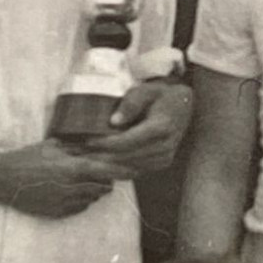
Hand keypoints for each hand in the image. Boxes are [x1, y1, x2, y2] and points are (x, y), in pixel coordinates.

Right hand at [0, 141, 117, 218]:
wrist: (3, 180)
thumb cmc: (26, 158)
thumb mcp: (52, 146)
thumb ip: (74, 147)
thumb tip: (94, 145)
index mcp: (74, 168)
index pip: (108, 171)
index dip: (124, 171)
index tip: (136, 171)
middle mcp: (74, 187)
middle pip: (104, 187)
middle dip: (105, 180)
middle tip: (100, 172)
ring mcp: (66, 203)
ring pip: (93, 199)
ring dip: (93, 190)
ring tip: (81, 180)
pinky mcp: (58, 213)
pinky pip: (80, 208)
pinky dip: (81, 201)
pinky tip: (70, 191)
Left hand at [77, 80, 192, 176]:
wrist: (183, 106)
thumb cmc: (161, 96)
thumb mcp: (146, 91)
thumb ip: (130, 103)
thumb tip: (113, 122)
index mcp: (162, 126)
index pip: (128, 141)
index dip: (106, 143)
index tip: (87, 141)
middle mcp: (165, 146)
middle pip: (127, 158)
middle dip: (101, 157)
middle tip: (79, 154)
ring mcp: (164, 158)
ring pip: (130, 168)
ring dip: (107, 166)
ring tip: (85, 161)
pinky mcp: (161, 164)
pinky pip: (136, 171)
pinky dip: (117, 170)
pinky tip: (100, 166)